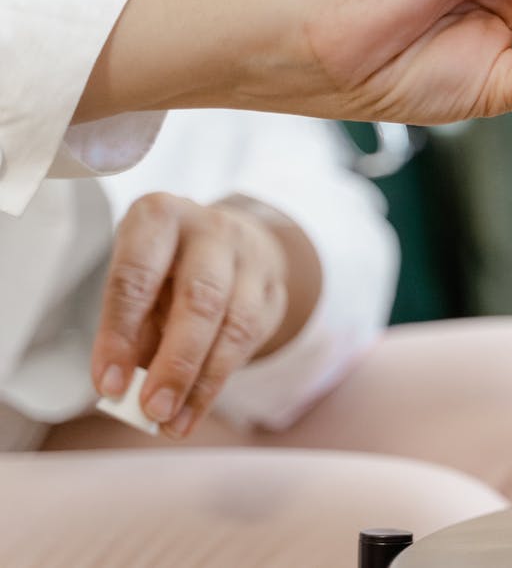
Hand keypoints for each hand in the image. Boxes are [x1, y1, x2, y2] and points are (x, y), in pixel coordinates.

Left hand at [90, 193, 301, 437]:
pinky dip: (218, 381)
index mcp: (159, 216)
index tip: (108, 385)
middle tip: (152, 410)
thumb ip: (131, 327)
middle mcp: (211, 229)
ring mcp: (251, 257)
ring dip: (203, 382)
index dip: (120, 335)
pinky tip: (195, 408)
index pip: (137, 276)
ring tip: (173, 422)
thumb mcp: (137, 279)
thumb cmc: (168, 265)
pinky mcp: (274, 288)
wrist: (232, 241)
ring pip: (235, 325)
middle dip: (176, 362)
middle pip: (200, 299)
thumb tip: (124, 387)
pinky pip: (252, 340)